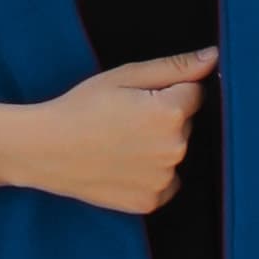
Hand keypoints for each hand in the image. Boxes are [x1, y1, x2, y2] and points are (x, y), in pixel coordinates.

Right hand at [26, 49, 216, 217]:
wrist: (45, 149)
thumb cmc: (81, 107)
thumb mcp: (125, 76)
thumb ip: (175, 67)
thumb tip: (214, 57)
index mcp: (170, 113)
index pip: (194, 93)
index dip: (166, 91)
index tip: (136, 98)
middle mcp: (174, 149)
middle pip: (185, 124)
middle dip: (164, 118)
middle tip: (124, 120)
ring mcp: (163, 180)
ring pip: (175, 152)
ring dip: (158, 146)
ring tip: (119, 142)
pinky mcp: (151, 202)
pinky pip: (165, 182)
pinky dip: (150, 174)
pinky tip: (122, 165)